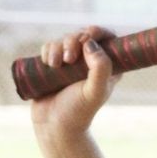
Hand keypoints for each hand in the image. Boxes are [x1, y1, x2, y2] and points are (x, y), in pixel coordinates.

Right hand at [29, 24, 119, 140]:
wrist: (54, 126)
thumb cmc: (78, 112)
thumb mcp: (95, 92)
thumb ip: (100, 68)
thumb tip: (90, 43)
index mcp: (107, 68)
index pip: (108, 38)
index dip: (97, 31)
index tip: (87, 35)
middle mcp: (90, 63)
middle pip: (83, 35)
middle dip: (73, 40)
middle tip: (69, 58)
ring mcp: (71, 64)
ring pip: (64, 39)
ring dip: (58, 46)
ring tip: (55, 65)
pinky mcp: (54, 65)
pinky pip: (51, 46)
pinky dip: (48, 50)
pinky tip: (49, 63)